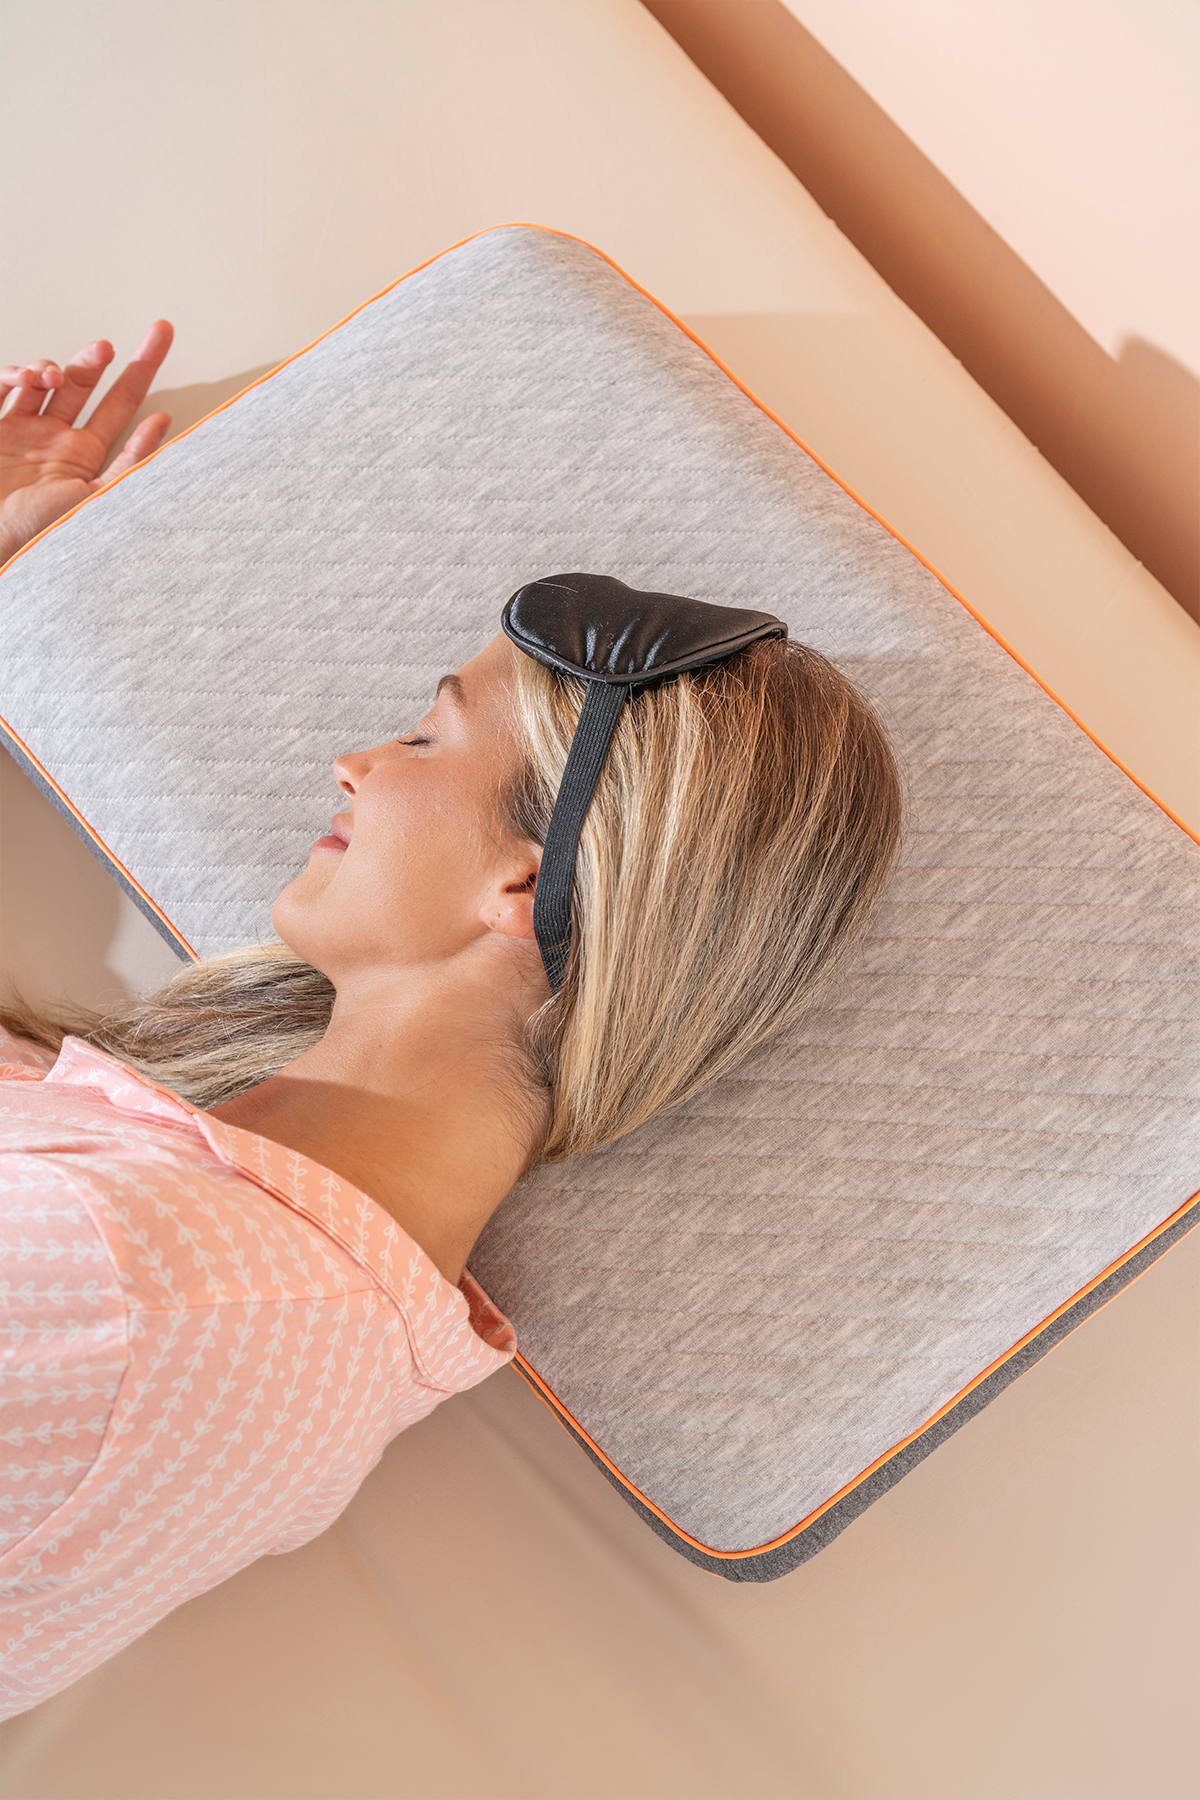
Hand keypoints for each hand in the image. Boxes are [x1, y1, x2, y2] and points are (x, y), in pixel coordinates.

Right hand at [0, 319, 173, 564]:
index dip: (142, 369)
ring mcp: (20, 429)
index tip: (162, 332)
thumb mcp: (99, 501)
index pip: (122, 404)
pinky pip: (5, 386)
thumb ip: (131, 463)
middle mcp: (54, 439)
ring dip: (55, 368)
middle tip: (114, 344)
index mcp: (85, 457)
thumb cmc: (43, 535)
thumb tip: (164, 420)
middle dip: (99, 357)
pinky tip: (27, 380)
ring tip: (54, 379)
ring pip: (44, 380)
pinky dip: (15, 375)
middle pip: (84, 383)